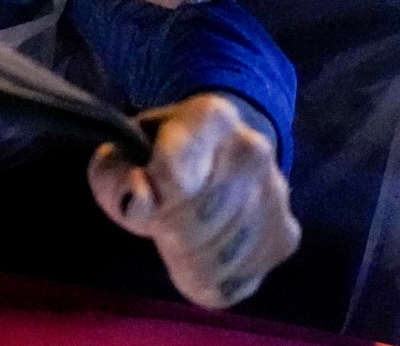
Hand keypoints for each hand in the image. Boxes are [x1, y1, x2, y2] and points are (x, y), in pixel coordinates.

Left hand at [89, 93, 298, 308]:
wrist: (225, 152)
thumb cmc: (162, 153)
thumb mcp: (123, 151)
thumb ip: (113, 174)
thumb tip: (141, 199)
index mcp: (210, 117)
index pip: (174, 176)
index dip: (148, 197)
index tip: (144, 191)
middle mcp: (254, 151)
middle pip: (191, 223)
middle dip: (165, 230)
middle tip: (162, 218)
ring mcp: (276, 196)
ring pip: (212, 260)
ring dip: (185, 259)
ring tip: (183, 235)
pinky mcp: (286, 237)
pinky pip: (232, 282)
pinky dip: (208, 278)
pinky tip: (206, 250)